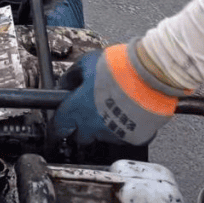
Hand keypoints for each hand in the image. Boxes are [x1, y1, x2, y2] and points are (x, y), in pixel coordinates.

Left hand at [50, 44, 180, 148]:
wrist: (147, 78)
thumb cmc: (117, 69)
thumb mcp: (86, 64)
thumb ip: (72, 76)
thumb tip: (65, 83)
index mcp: (76, 110)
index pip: (57, 128)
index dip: (55, 130)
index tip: (56, 130)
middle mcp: (91, 127)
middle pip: (80, 137)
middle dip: (82, 127)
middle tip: (89, 111)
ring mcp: (112, 134)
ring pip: (101, 136)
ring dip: (103, 125)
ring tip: (113, 106)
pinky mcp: (132, 138)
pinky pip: (123, 135)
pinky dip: (123, 126)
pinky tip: (128, 112)